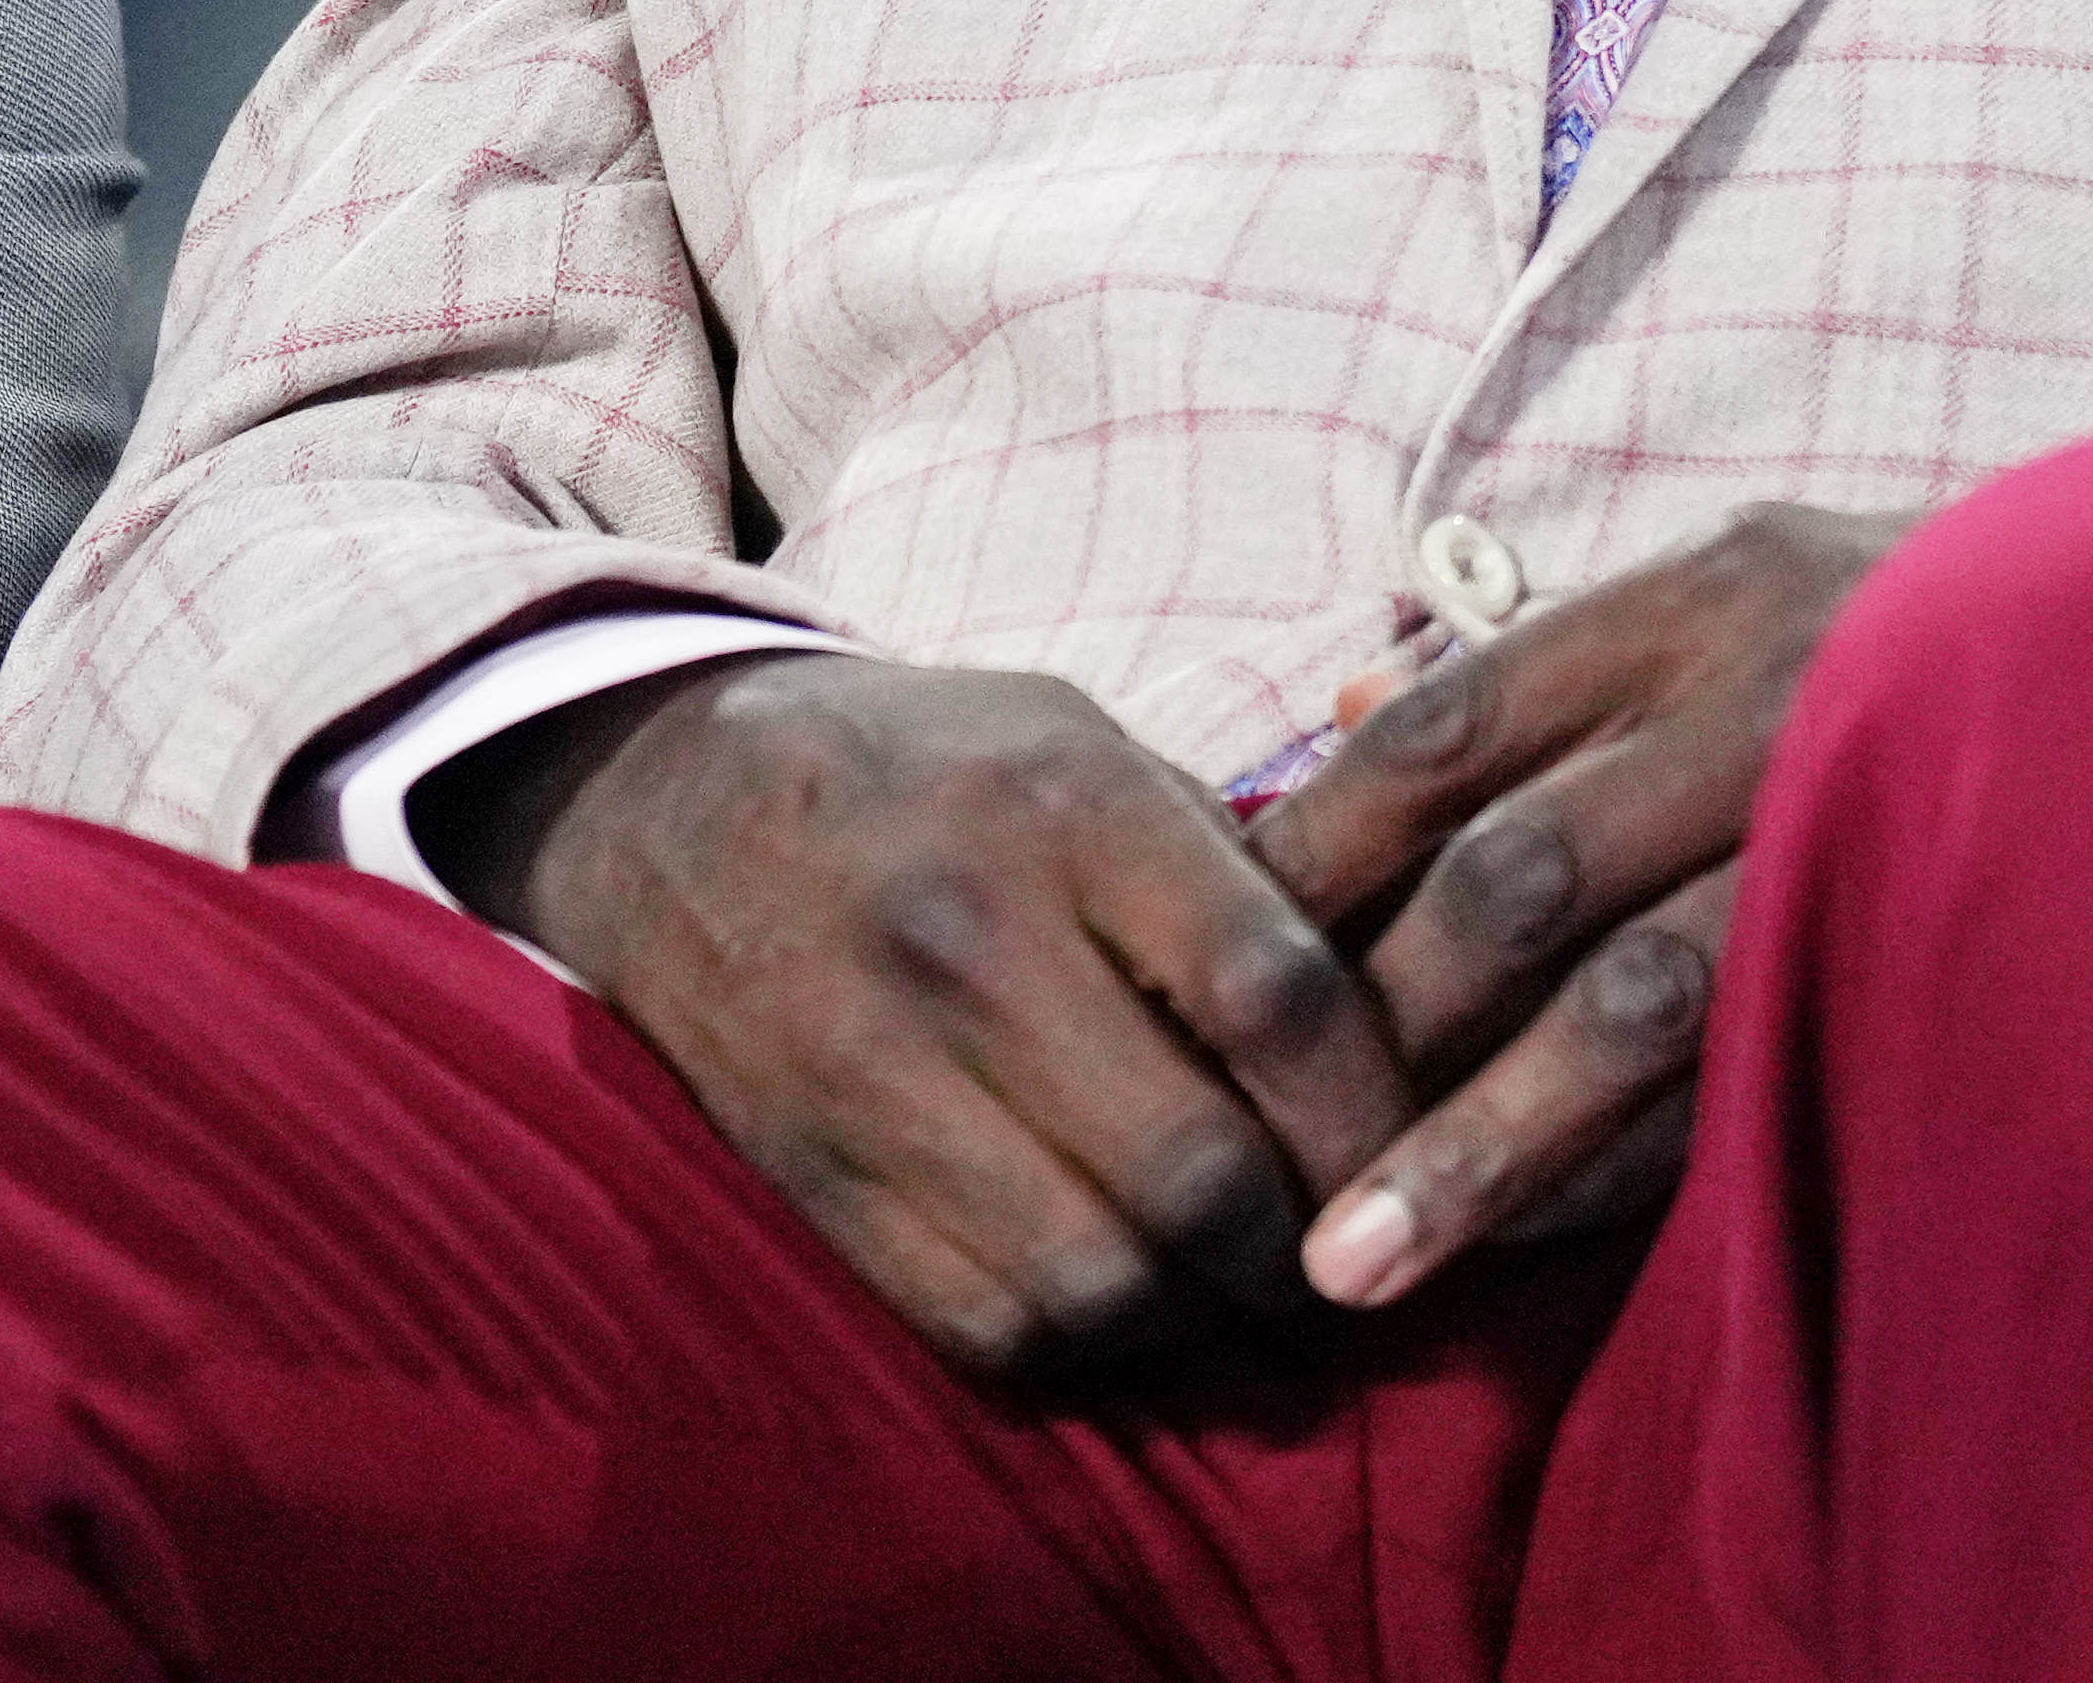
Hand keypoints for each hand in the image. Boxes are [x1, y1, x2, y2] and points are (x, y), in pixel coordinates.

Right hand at [453, 650, 1410, 1382]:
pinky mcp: (810, 1171)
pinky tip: (1129, 1306)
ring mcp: (872, 1065)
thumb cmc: (939, 773)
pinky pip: (987, 1323)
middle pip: (1197, 1172)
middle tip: (1349, 1259)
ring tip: (1248, 1297)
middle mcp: (966, 936)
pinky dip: (1086, 1347)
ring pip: (1100, 1280)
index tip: (1418, 1160)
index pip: (1273, 1000)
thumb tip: (1408, 1027)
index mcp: (1066, 807)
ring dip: (1204, 1321)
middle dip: (1304, 1252)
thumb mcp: (1089, 746)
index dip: (1376, 1115)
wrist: (674, 801)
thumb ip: (1238, 869)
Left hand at [1238, 504, 1915, 1310]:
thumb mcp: (1753, 591)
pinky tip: (1535, 1246)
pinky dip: (1633, 1175)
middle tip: (1242, 1138)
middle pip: (1514, 877)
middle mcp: (1773, 704)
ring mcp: (1864, 839)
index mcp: (1704, 597)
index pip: (1450, 731)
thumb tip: (1350, 715)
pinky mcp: (1942, 959)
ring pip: (1631, 1009)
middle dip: (1370, 1022)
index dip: (1318, 846)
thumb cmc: (1932, 639)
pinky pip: (1757, 1086)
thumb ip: (1560, 671)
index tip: (1218, 956)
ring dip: (1479, 1144)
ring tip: (1356, 1256)